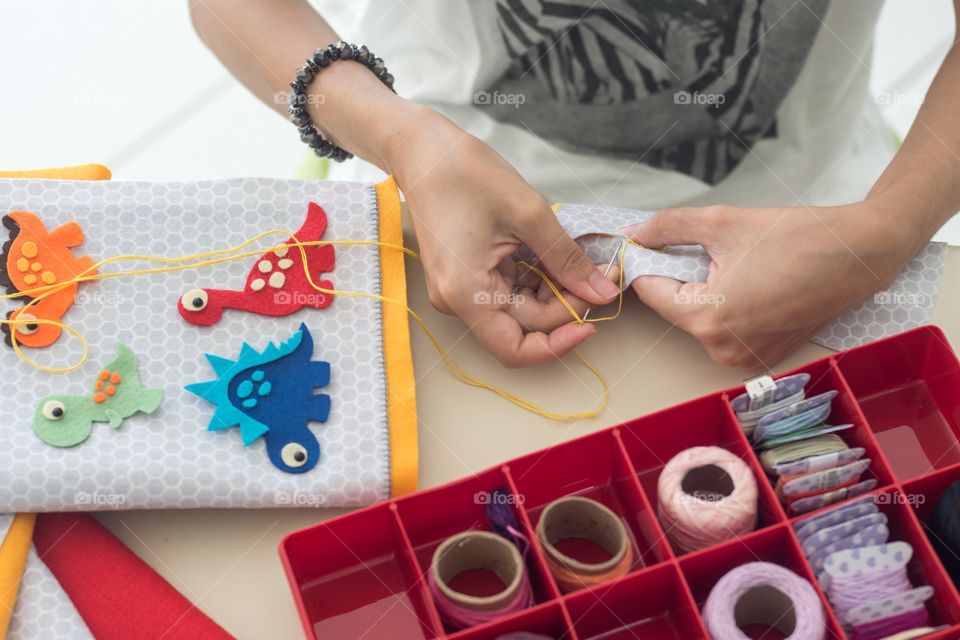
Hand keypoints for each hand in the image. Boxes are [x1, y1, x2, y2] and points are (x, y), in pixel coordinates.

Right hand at [387, 105, 619, 366]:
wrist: (424, 150)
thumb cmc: (465, 173)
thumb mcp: (529, 213)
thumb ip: (566, 258)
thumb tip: (602, 292)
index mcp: (465, 292)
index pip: (514, 350)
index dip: (557, 344)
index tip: (591, 322)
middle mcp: (458, 300)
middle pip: (522, 327)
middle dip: (564, 306)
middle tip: (600, 276)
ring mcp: (461, 290)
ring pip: (519, 310)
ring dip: (554, 292)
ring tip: (580, 260)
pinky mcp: (467, 277)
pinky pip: (509, 291)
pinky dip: (537, 279)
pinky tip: (555, 255)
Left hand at [625, 202, 914, 367]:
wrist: (861, 254)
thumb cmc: (797, 237)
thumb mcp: (722, 222)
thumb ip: (668, 227)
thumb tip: (634, 232)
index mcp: (708, 320)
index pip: (650, 292)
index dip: (645, 262)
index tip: (647, 240)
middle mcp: (722, 349)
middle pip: (674, 306)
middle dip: (679, 274)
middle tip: (708, 246)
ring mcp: (744, 357)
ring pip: (699, 317)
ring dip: (704, 289)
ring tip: (737, 263)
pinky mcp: (762, 355)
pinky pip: (725, 328)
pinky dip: (727, 304)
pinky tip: (751, 280)